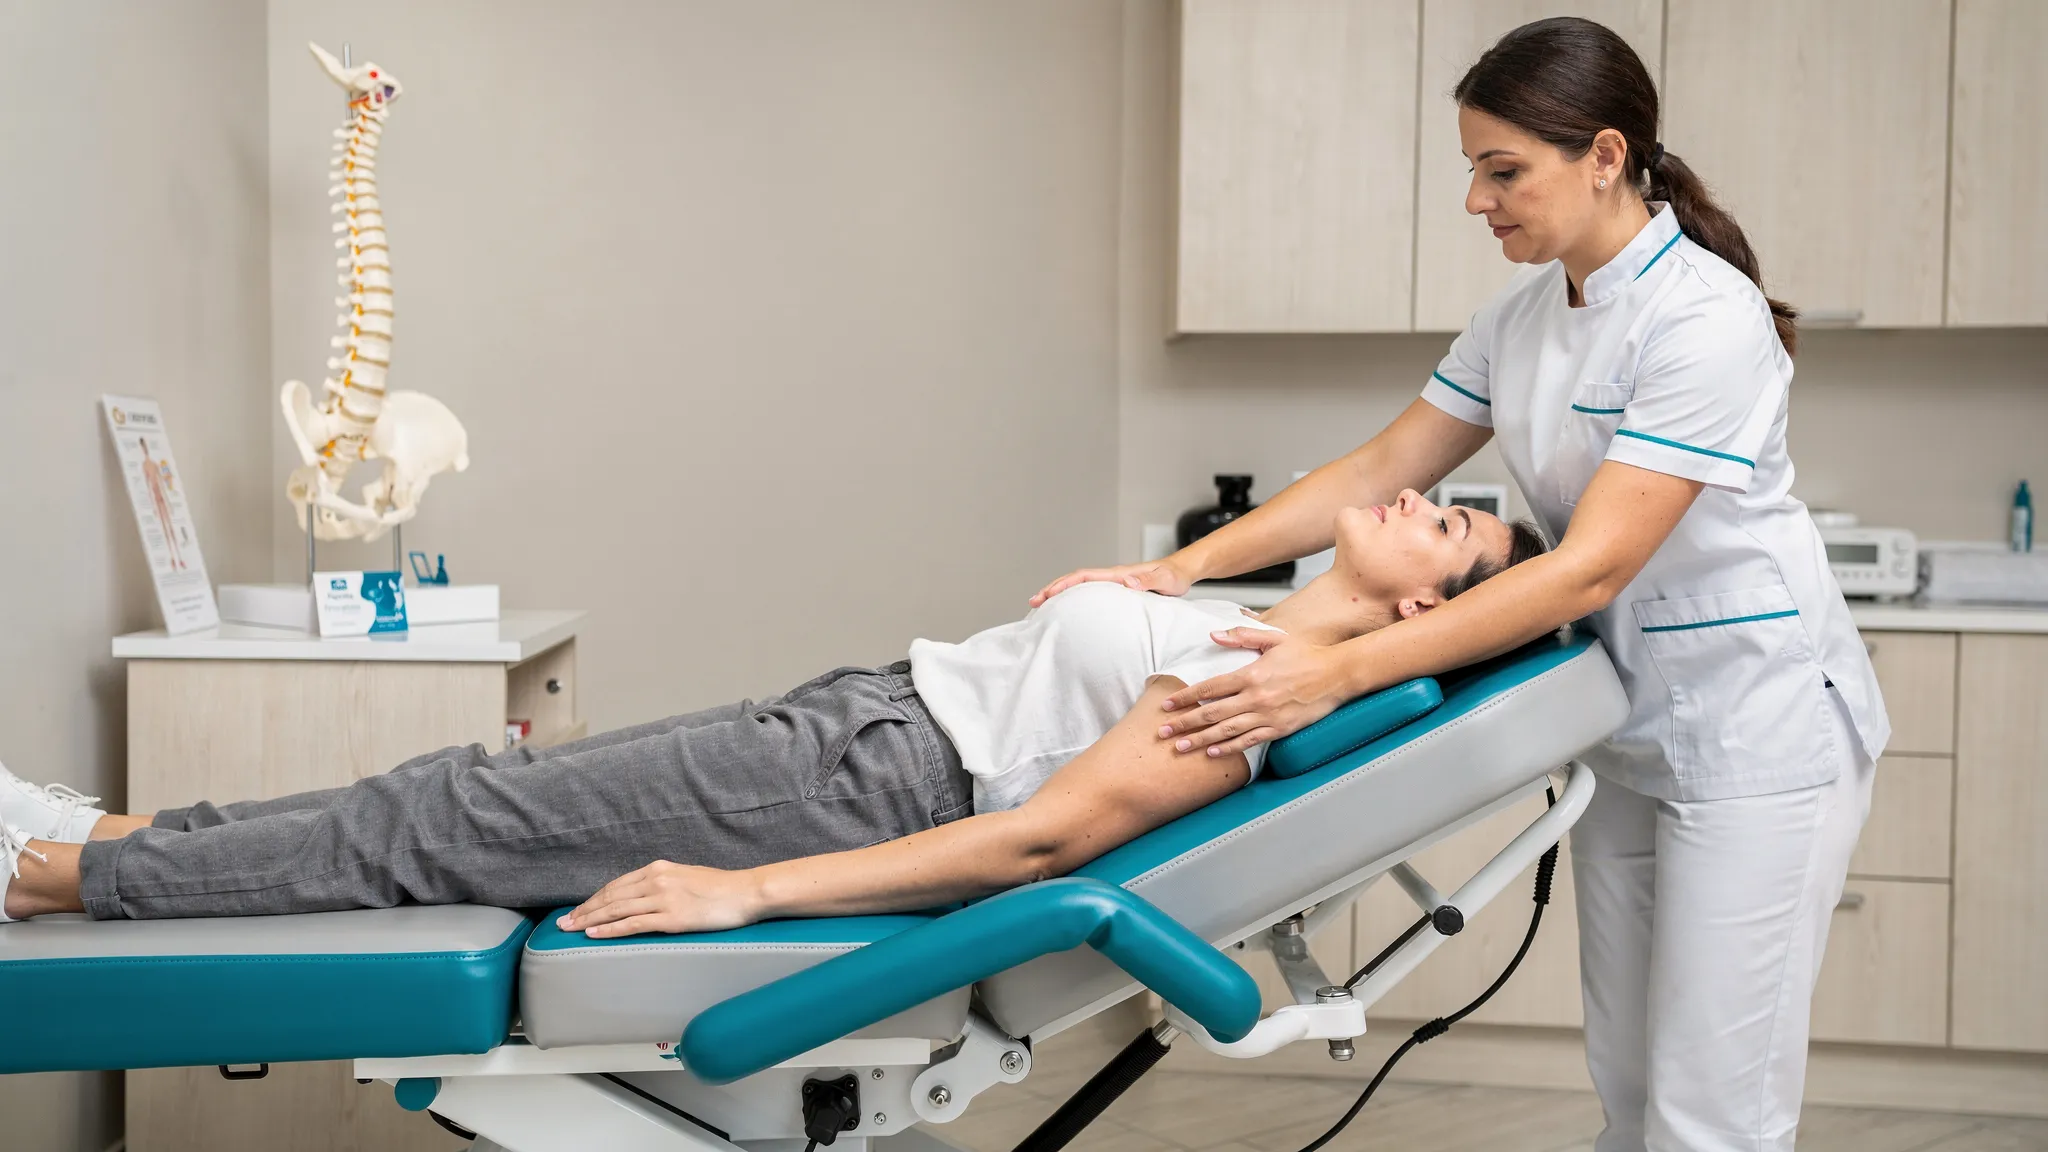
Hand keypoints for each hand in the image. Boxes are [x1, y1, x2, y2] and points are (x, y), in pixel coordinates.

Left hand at [557, 861, 763, 937]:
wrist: (746, 893)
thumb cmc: (721, 888)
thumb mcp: (687, 878)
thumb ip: (665, 885)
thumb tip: (647, 898)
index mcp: (659, 869)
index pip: (616, 885)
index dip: (594, 898)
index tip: (579, 910)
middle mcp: (656, 880)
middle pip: (610, 896)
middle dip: (584, 910)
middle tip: (564, 923)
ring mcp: (663, 898)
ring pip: (616, 909)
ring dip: (589, 920)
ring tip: (571, 929)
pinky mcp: (671, 917)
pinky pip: (633, 923)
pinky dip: (610, 929)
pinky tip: (594, 934)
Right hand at [1029, 559, 1192, 606]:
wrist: (1182, 572)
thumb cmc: (1175, 577)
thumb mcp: (1166, 581)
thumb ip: (1149, 581)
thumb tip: (1126, 583)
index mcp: (1118, 574)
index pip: (1084, 577)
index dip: (1063, 584)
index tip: (1046, 594)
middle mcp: (1113, 577)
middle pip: (1075, 580)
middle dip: (1053, 589)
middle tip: (1033, 602)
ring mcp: (1113, 583)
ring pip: (1080, 587)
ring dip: (1060, 593)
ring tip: (1042, 606)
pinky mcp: (1117, 591)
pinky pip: (1090, 594)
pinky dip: (1074, 599)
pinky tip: (1069, 610)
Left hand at [1157, 630, 1348, 757]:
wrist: (1338, 674)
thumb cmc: (1307, 654)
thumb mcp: (1275, 638)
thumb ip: (1242, 636)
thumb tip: (1213, 634)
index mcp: (1251, 673)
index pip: (1210, 687)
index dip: (1185, 697)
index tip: (1167, 704)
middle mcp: (1256, 697)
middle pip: (1211, 713)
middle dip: (1184, 723)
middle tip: (1162, 732)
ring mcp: (1267, 715)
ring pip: (1226, 731)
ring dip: (1200, 740)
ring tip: (1180, 747)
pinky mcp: (1280, 729)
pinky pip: (1249, 741)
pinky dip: (1229, 749)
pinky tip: (1212, 753)